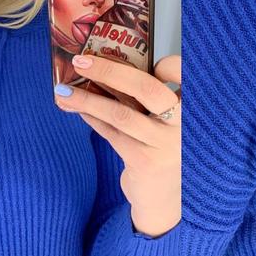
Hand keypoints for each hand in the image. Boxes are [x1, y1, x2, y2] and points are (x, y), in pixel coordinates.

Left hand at [54, 53, 180, 236]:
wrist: (167, 198)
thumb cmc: (162, 149)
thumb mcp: (164, 122)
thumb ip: (147, 98)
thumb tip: (104, 66)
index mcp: (191, 106)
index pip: (183, 73)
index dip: (166, 63)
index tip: (142, 57)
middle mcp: (183, 124)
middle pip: (146, 88)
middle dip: (109, 71)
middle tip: (80, 61)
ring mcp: (165, 144)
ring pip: (121, 114)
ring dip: (88, 99)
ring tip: (63, 92)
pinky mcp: (145, 162)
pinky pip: (112, 134)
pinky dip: (92, 119)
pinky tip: (77, 109)